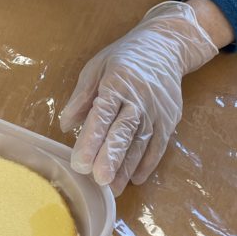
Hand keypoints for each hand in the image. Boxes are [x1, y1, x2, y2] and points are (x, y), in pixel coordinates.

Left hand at [59, 1, 218, 194]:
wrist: (166, 47)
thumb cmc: (124, 58)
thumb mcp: (96, 67)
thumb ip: (82, 97)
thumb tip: (66, 125)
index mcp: (118, 82)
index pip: (103, 113)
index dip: (91, 138)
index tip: (79, 162)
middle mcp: (140, 97)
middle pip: (125, 130)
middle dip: (111, 156)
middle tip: (99, 179)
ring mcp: (158, 110)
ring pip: (142, 142)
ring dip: (127, 167)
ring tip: (112, 188)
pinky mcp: (170, 119)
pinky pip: (159, 146)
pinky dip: (147, 164)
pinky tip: (134, 178)